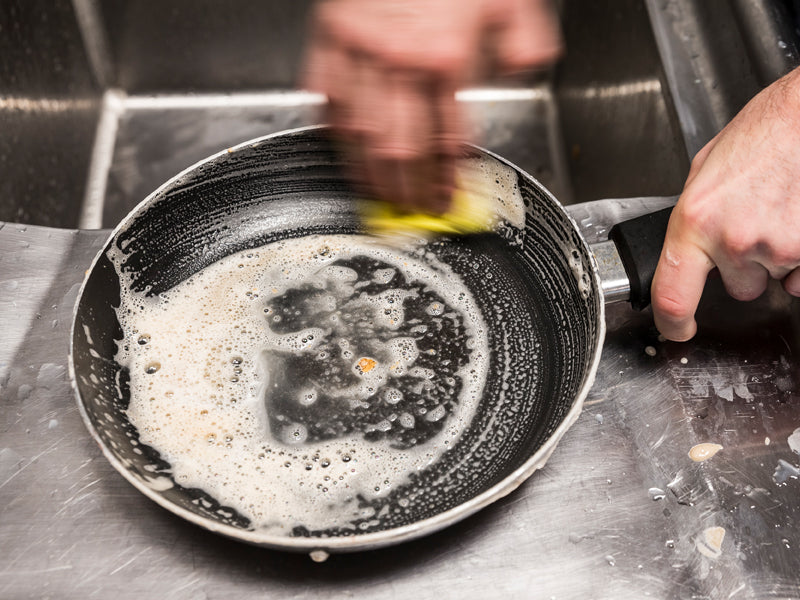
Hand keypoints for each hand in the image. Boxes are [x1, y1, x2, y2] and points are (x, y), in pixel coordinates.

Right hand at [303, 0, 560, 211]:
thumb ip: (524, 38)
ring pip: (360, 135)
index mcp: (447, 56)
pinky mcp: (329, 39)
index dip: (446, 179)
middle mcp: (400, 61)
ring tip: (378, 197)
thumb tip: (524, 70)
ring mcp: (359, 52)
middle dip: (407, 190)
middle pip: (401, 149)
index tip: (446, 200)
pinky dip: (335, 132)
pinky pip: (327, 100)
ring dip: (369, 175)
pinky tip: (345, 152)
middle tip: (411, 211)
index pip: (447, 139)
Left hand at [652, 67, 799, 340]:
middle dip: (745, 265)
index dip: (672, 323)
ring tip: (780, 209)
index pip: (672, 295)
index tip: (676, 330)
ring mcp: (779, 248)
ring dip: (775, 256)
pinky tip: (798, 218)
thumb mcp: (706, 171)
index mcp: (695, 221)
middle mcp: (734, 240)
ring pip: (775, 279)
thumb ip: (695, 218)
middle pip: (738, 288)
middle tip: (756, 222)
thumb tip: (691, 248)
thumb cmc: (765, 132)